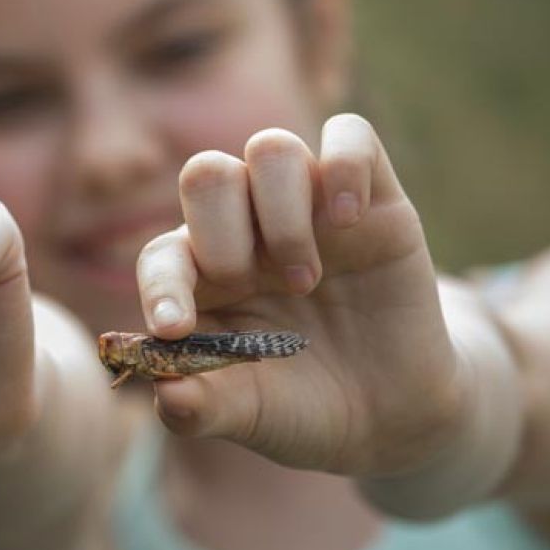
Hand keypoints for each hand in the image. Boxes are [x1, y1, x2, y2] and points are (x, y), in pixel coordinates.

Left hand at [135, 114, 462, 475]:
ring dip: (281, 211)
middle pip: (206, 174)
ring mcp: (307, 208)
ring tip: (304, 277)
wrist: (390, 414)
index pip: (160, 255)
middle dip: (222, 233)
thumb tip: (164, 395)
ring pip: (271, 147)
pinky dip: (345, 165)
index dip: (159, 286)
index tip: (174, 329)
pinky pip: (350, 133)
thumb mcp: (249, 415)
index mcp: (201, 277)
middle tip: (255, 288)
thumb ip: (201, 408)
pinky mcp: (372, 198)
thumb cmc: (300, 407)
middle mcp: (245, 230)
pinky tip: (349, 220)